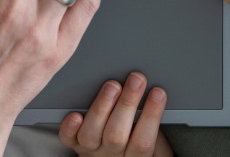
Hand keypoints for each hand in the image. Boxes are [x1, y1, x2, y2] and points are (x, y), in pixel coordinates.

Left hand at [59, 72, 173, 156]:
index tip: (158, 92)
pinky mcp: (75, 144)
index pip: (144, 140)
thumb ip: (155, 124)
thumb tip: (161, 93)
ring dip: (102, 107)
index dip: (152, 115)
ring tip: (112, 86)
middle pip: (117, 134)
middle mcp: (112, 155)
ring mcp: (92, 151)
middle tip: (136, 79)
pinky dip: (70, 127)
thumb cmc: (139, 143)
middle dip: (127, 103)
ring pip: (92, 134)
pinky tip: (75, 113)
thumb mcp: (157, 141)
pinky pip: (69, 139)